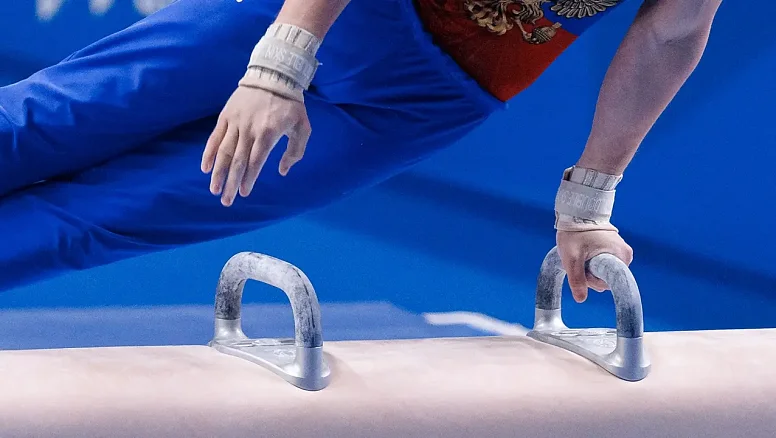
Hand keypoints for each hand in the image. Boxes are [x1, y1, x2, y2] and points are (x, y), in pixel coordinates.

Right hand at [201, 86, 310, 206]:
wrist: (273, 75)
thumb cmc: (291, 105)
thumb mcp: (302, 127)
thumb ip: (295, 151)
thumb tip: (282, 171)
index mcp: (268, 132)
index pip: (256, 160)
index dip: (249, 178)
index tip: (244, 193)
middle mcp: (249, 129)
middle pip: (237, 161)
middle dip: (231, 183)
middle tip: (226, 201)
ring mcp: (236, 122)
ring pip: (224, 151)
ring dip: (218, 173)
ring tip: (214, 190)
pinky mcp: (226, 116)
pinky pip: (215, 137)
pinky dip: (209, 153)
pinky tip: (206, 168)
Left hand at [556, 230, 633, 302]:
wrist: (577, 213)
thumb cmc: (575, 233)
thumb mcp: (571, 258)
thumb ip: (576, 279)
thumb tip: (580, 300)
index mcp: (621, 256)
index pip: (609, 283)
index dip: (593, 280)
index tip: (584, 267)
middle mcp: (625, 254)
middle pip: (607, 278)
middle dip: (590, 274)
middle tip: (580, 260)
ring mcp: (621, 251)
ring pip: (604, 272)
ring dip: (591, 268)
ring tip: (582, 253)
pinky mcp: (615, 249)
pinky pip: (605, 264)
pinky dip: (593, 262)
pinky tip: (585, 252)